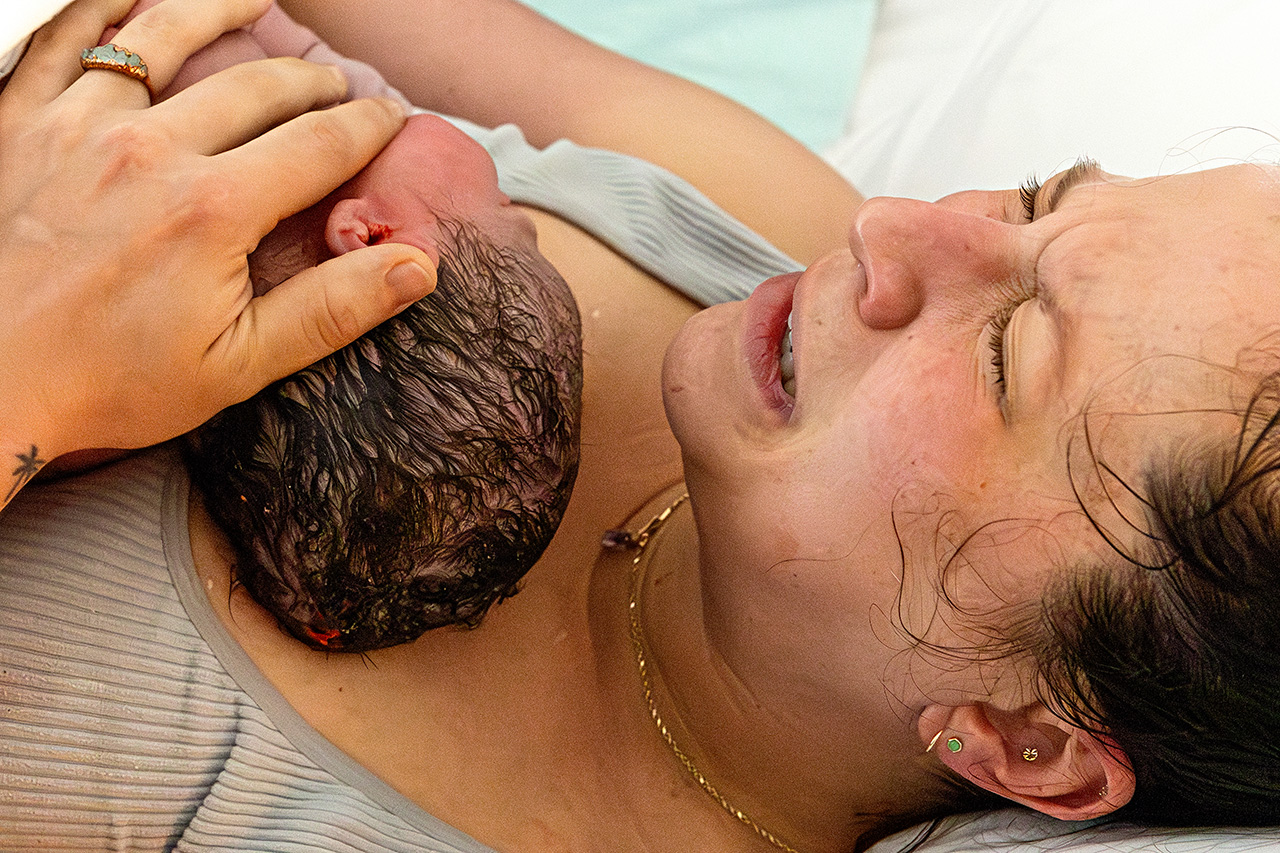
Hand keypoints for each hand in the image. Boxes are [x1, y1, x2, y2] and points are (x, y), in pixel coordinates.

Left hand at [0, 0, 435, 506]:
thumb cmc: (108, 383)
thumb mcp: (239, 365)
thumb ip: (331, 309)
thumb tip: (417, 266)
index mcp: (214, 209)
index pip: (319, 143)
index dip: (367, 124)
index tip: (390, 115)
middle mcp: (149, 150)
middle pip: (257, 86)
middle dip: (311, 80)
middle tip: (337, 84)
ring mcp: (76, 127)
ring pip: (161, 36)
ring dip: (218, 9)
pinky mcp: (17, 124)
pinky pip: (60, 40)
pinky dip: (98, 11)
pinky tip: (129, 0)